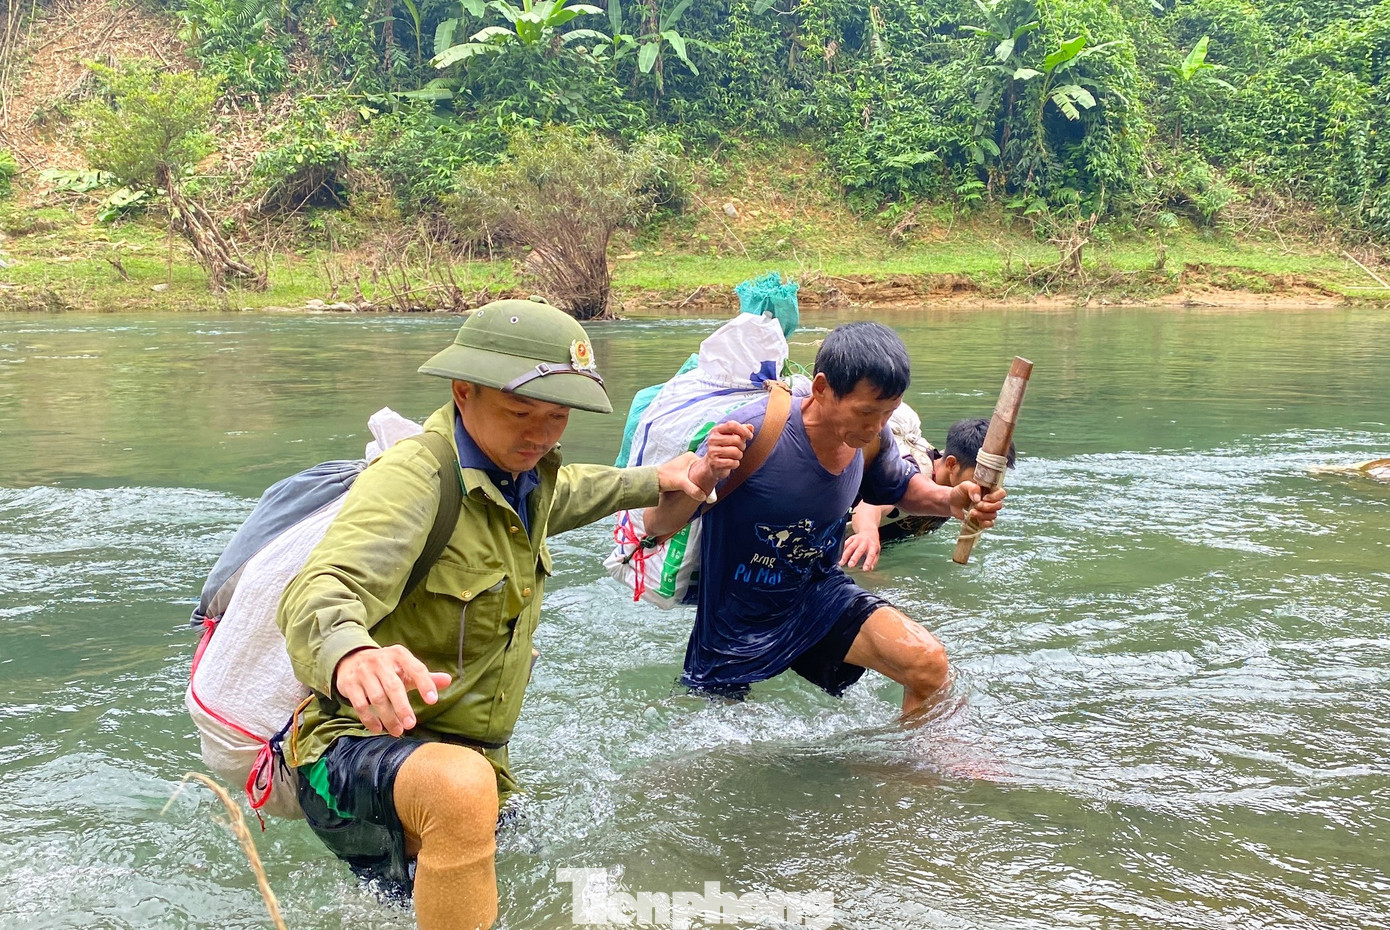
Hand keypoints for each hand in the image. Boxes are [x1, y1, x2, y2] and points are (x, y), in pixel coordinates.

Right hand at [333, 644, 452, 736]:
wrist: (351, 660)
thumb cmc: (386, 668)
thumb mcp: (405, 668)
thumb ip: (425, 676)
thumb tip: (449, 680)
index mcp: (399, 655)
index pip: (416, 668)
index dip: (425, 684)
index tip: (433, 701)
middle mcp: (380, 661)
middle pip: (394, 686)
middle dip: (403, 707)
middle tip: (411, 725)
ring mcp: (363, 672)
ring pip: (377, 698)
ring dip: (388, 717)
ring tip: (397, 731)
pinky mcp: (350, 684)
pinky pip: (360, 705)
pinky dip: (370, 720)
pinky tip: (379, 729)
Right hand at [687, 421, 753, 495]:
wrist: (712, 464)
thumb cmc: (725, 447)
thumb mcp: (732, 436)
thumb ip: (742, 430)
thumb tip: (750, 427)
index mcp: (716, 430)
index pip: (732, 425)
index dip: (744, 430)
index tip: (750, 436)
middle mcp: (712, 439)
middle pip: (736, 439)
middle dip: (742, 445)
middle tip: (739, 448)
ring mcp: (712, 451)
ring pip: (736, 452)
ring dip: (739, 455)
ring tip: (735, 456)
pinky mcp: (714, 463)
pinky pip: (733, 463)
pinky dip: (735, 464)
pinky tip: (731, 463)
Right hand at [841, 502, 887, 569]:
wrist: (869, 531)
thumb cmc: (873, 544)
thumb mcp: (877, 552)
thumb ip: (873, 561)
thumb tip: (869, 568)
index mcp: (873, 546)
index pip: (871, 555)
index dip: (868, 562)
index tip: (865, 569)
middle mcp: (865, 542)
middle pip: (859, 550)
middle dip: (854, 558)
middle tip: (850, 565)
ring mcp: (857, 539)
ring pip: (850, 547)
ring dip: (845, 555)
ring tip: (841, 563)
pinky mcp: (851, 538)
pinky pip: (846, 544)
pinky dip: (842, 550)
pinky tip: (839, 556)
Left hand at [950, 483, 1006, 526]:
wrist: (952, 502)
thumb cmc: (960, 492)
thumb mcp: (964, 486)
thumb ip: (973, 488)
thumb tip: (978, 498)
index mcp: (990, 490)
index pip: (1002, 493)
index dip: (995, 497)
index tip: (984, 498)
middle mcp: (991, 501)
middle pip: (998, 506)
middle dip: (987, 507)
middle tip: (976, 505)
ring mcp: (988, 511)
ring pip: (993, 515)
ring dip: (982, 515)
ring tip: (971, 512)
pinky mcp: (983, 519)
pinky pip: (990, 524)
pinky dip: (985, 523)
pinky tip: (977, 520)